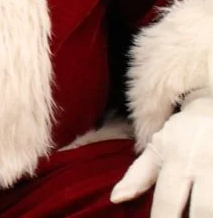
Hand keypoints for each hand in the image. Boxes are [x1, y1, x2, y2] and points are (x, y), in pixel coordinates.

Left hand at [111, 94, 212, 216]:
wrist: (212, 110)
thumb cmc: (182, 136)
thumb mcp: (157, 149)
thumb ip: (137, 176)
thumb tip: (115, 199)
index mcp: (177, 160)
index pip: (167, 201)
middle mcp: (203, 163)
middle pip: (203, 210)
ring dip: (206, 212)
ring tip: (198, 213)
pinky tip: (208, 208)